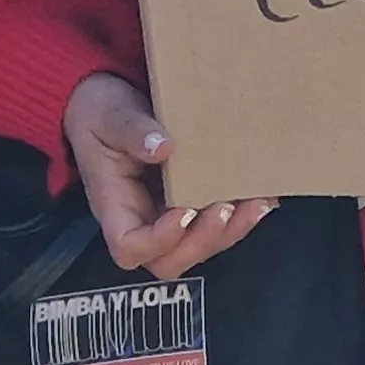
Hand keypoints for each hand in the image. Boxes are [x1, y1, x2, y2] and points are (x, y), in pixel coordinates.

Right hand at [66, 73, 273, 280]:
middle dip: (204, 241)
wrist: (106, 104)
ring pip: (198, 247)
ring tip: (256, 203)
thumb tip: (164, 147)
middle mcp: (141, 219)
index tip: (184, 210)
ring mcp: (166, 215)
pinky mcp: (188, 203)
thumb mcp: (109, 116)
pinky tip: (263, 195)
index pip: (129, 247)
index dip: (159, 241)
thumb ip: (132, 131)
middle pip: (169, 260)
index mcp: (114, 205)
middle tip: (226, 207)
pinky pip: (213, 224)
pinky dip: (240, 216)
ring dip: (230, 232)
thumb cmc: (101, 113)